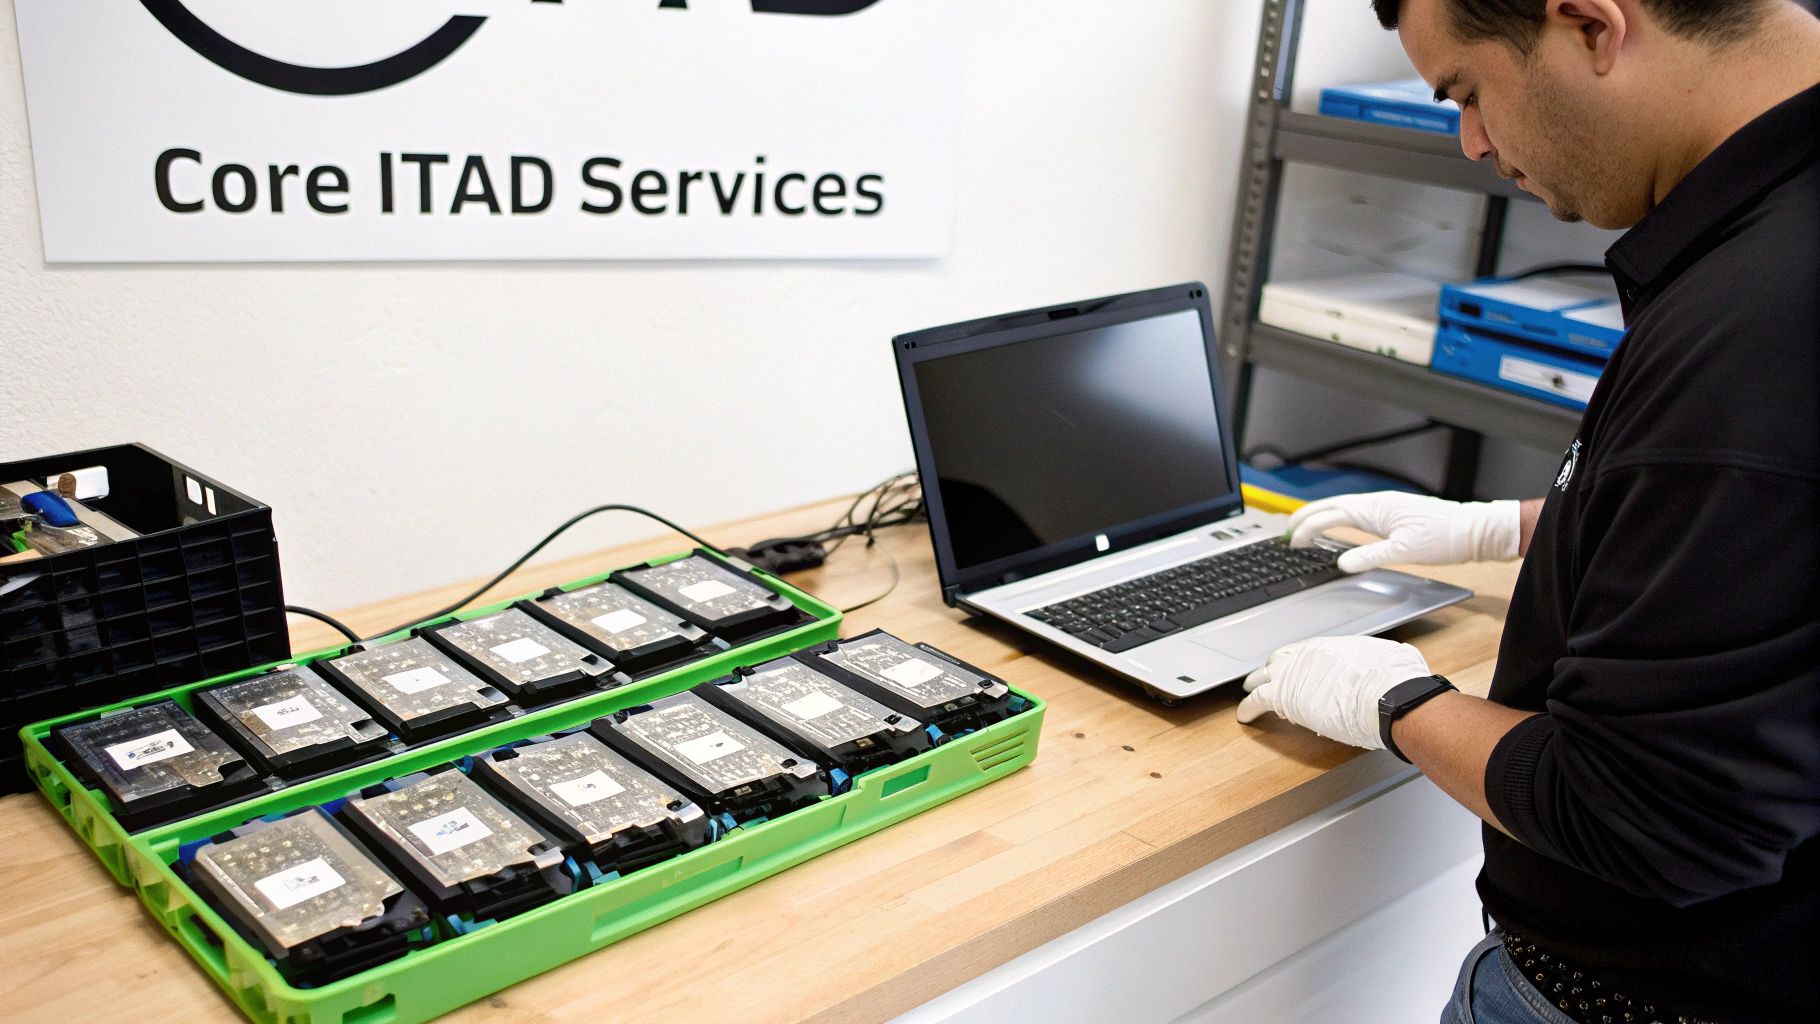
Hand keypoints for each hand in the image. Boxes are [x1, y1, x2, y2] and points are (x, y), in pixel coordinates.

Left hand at [1235, 636, 1431, 748]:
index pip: (1306, 651)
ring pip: (1264, 676)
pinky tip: (1244, 715)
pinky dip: (1248, 707)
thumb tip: (1401, 657)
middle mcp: (1310, 655)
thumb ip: (1386, 659)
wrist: (1389, 696)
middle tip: (1268, 676)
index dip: (1298, 660)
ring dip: (1256, 684)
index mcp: (1334, 646)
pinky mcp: (1284, 696)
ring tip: (1249, 691)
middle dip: (1274, 668)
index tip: (1296, 667)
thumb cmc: (1396, 682)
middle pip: (1281, 659)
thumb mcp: (1393, 658)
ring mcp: (1295, 673)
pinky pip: (1257, 699)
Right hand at [1286, 491, 1520, 572]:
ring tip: (1305, 526)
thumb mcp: (1405, 551)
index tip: (1294, 542)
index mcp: (1375, 509)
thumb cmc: (1444, 538)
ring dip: (1321, 515)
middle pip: (1332, 505)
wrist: (1473, 530)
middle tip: (1288, 530)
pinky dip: (1338, 518)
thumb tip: (1341, 562)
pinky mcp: (1392, 514)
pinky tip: (1339, 526)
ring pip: (1343, 507)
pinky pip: (1356, 512)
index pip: (1330, 516)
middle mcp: (1377, 504)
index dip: (1308, 528)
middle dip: (1306, 516)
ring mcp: (1385, 507)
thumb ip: (1371, 556)